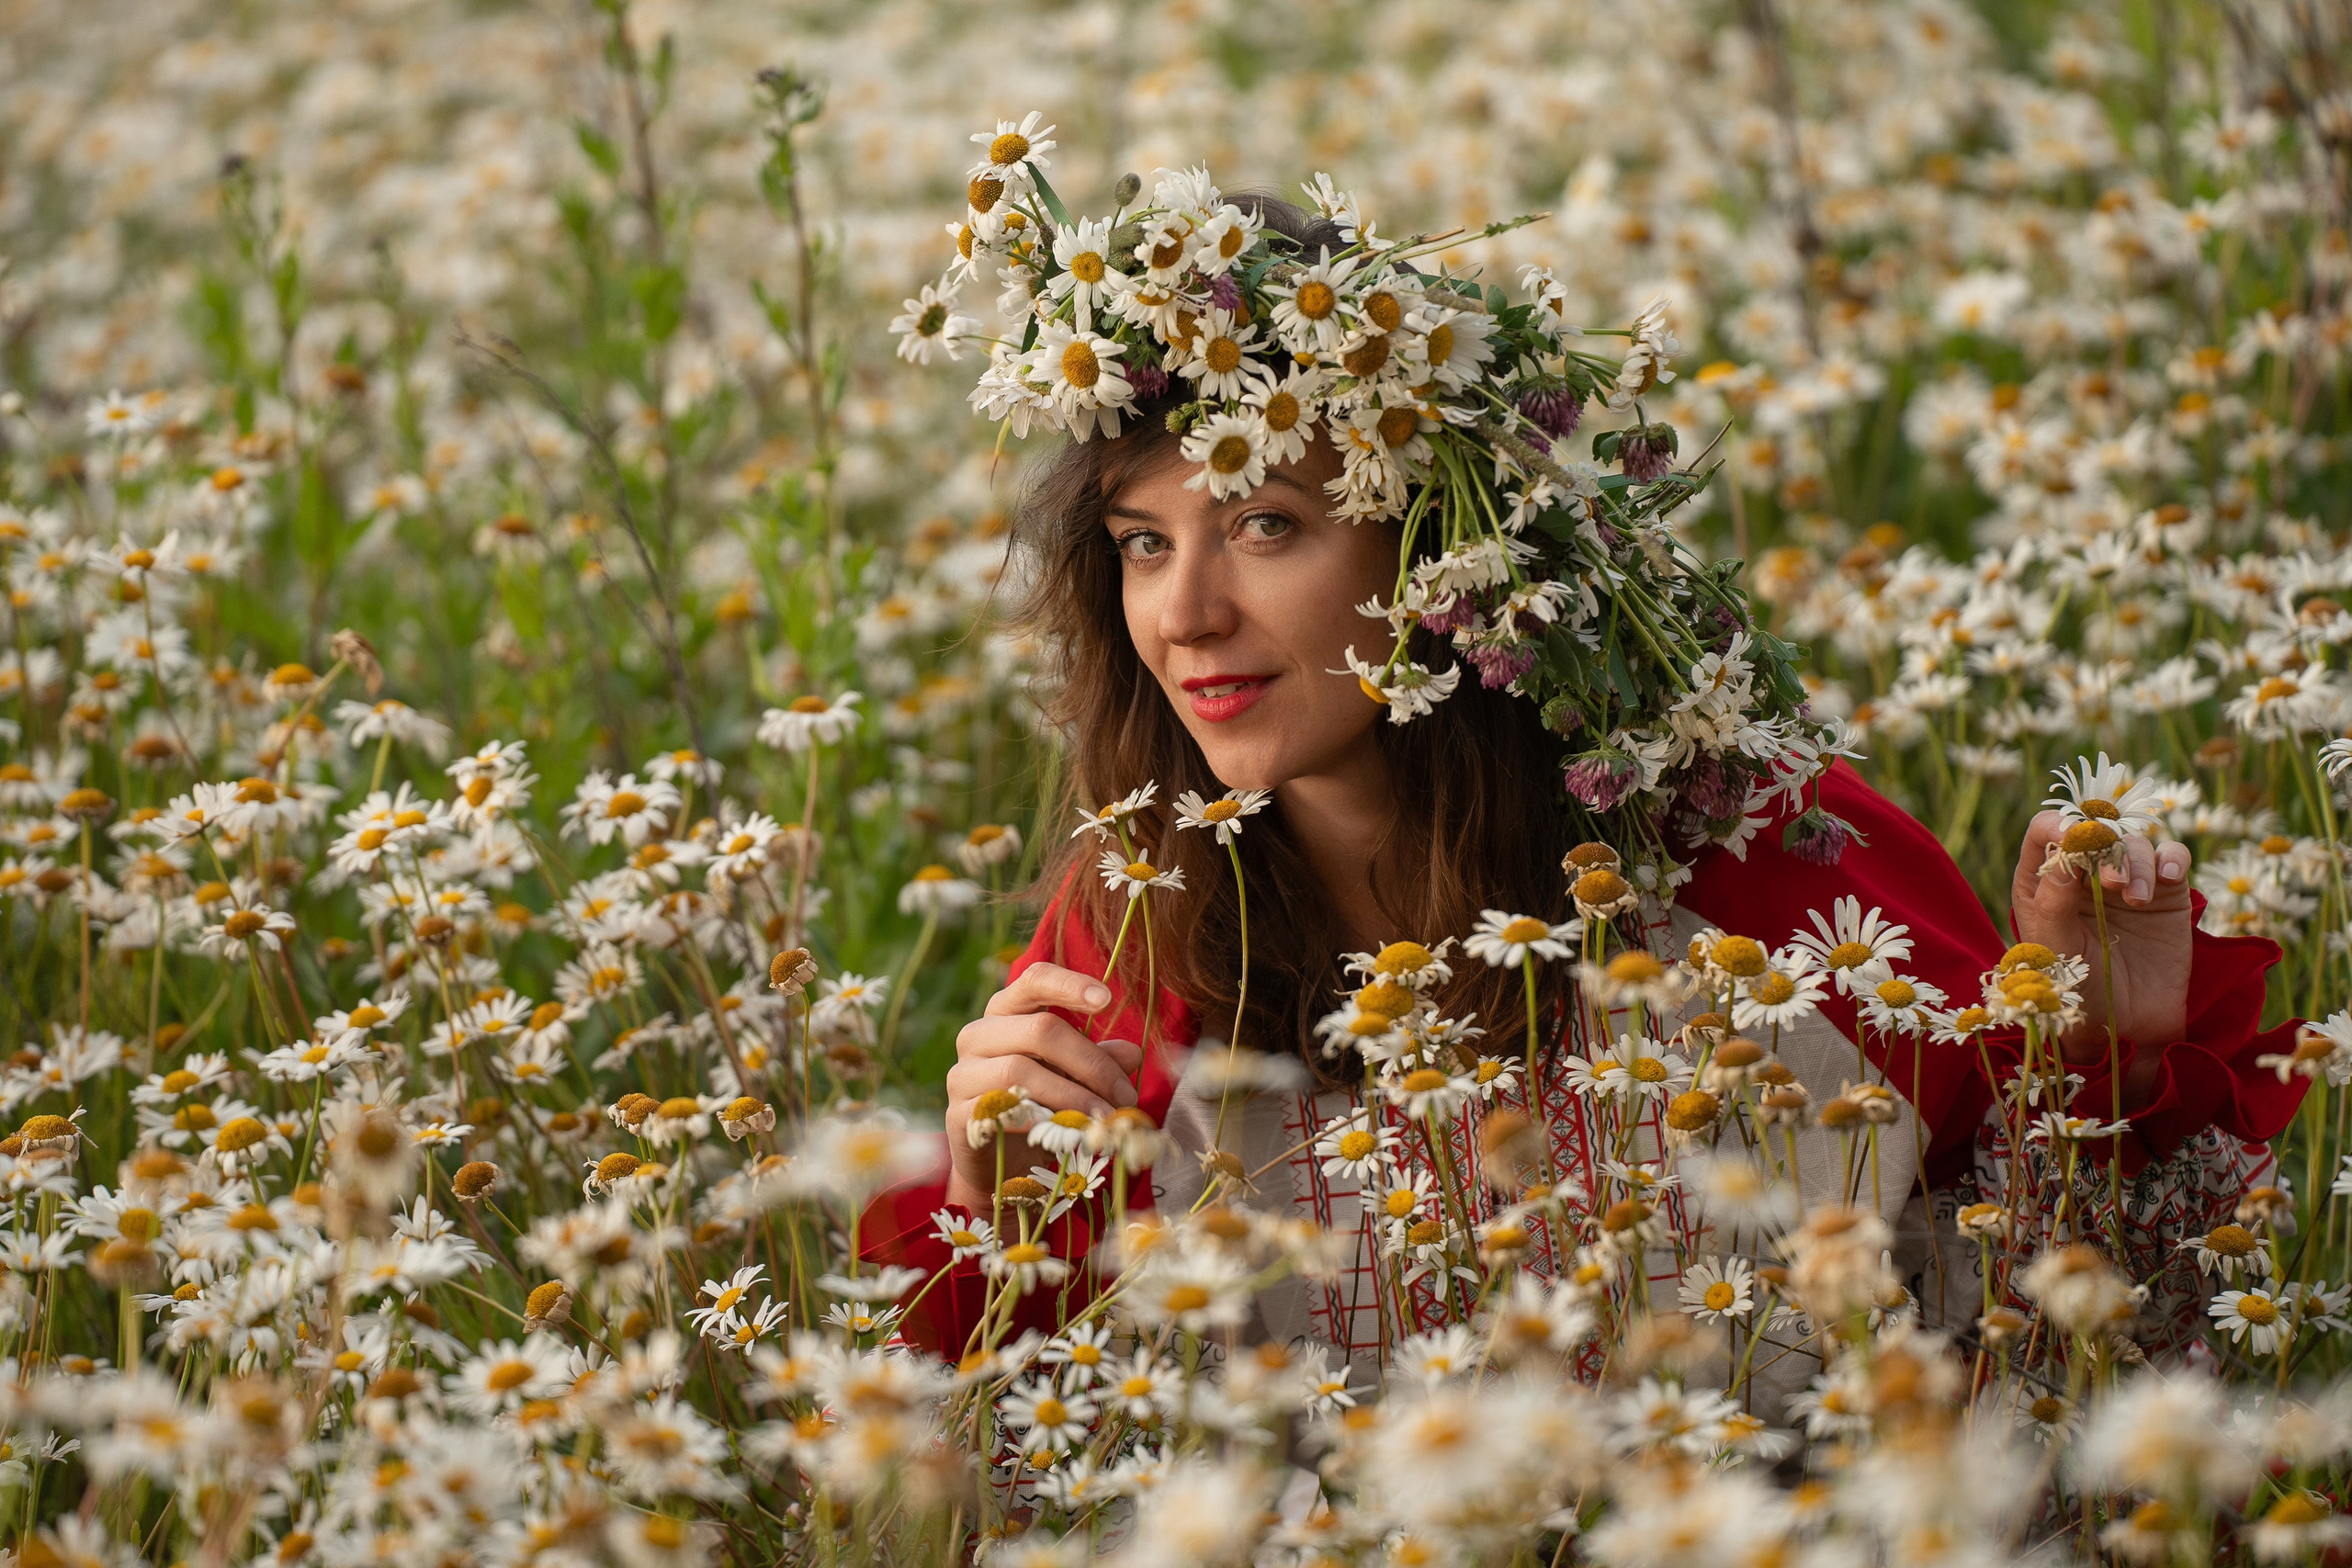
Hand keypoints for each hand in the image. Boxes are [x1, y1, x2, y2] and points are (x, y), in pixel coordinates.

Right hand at [943, 962, 1141, 1211]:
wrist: (996, 1162)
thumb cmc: (1038, 1105)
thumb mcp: (1072, 1077)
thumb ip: (1097, 1059)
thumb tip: (1132, 1053)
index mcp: (1006, 1012)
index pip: (1034, 980)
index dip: (1070, 984)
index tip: (1107, 999)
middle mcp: (979, 1035)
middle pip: (1040, 1030)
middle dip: (1092, 1063)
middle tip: (1127, 1094)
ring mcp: (963, 1074)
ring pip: (1022, 1071)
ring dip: (1074, 1096)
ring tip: (1106, 1118)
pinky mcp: (959, 1114)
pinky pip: (1003, 1110)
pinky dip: (1042, 1120)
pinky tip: (1069, 1133)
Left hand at [2009, 811, 2194, 1087]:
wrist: (2127, 1027)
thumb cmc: (2076, 991)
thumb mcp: (2055, 950)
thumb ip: (2052, 901)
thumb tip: (2063, 851)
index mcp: (2042, 882)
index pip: (2044, 832)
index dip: (2059, 824)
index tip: (2077, 837)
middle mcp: (2082, 874)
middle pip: (2094, 831)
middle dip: (2104, 846)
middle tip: (2112, 883)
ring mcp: (2124, 880)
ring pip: (2133, 842)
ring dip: (2136, 863)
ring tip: (2137, 899)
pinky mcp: (2164, 892)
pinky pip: (2172, 856)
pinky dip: (2171, 858)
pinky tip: (2167, 877)